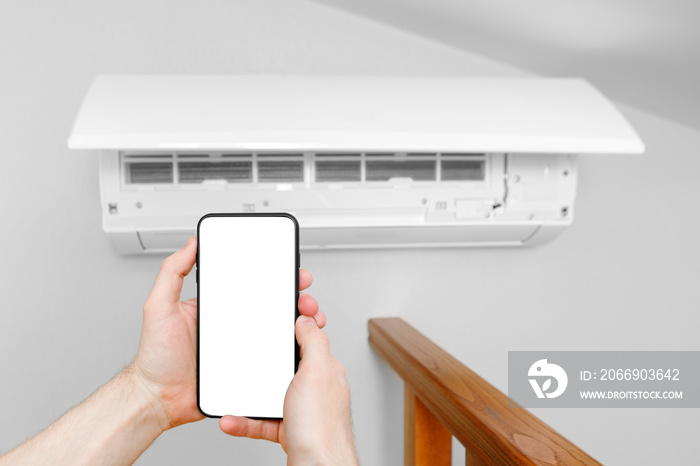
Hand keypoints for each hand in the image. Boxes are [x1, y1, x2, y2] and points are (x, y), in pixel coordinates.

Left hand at [130, 236, 324, 430]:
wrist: (158, 399)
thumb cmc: (155, 358)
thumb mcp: (159, 306)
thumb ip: (171, 272)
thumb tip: (189, 244)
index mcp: (215, 307)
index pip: (249, 285)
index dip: (272, 276)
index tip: (289, 270)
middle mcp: (231, 325)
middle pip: (270, 307)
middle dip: (294, 299)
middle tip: (304, 298)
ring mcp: (240, 347)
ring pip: (276, 333)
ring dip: (297, 325)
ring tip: (308, 321)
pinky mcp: (245, 369)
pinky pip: (271, 360)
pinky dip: (287, 354)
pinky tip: (297, 347)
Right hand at [219, 316, 358, 463]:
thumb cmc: (322, 429)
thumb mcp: (317, 373)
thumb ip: (313, 342)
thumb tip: (307, 319)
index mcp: (325, 369)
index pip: (310, 337)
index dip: (297, 322)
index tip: (281, 308)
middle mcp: (315, 387)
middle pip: (285, 364)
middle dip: (263, 360)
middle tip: (247, 350)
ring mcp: (302, 409)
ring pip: (269, 394)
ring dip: (248, 394)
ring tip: (231, 393)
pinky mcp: (289, 429)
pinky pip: (262, 420)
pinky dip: (245, 420)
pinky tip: (231, 420)